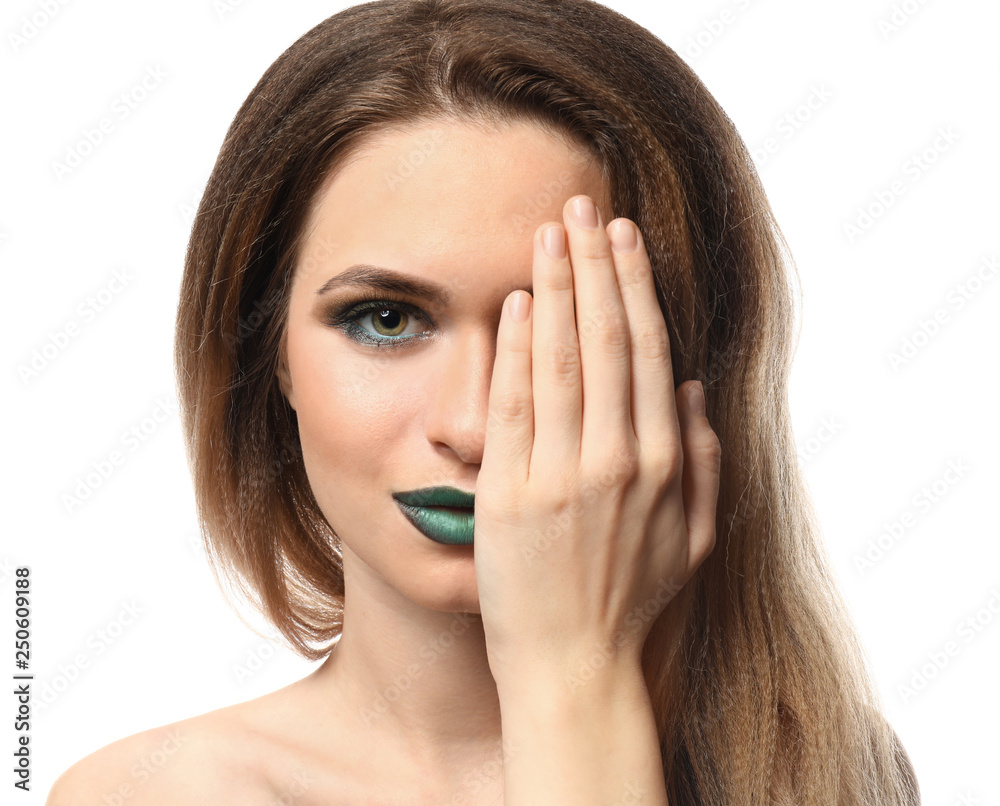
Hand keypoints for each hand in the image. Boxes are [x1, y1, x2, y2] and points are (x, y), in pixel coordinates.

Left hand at [473, 194, 721, 689]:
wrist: (574, 667)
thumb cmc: (633, 604)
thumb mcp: (694, 539)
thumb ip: (703, 463)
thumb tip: (687, 391)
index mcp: (664, 464)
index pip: (645, 350)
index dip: (631, 286)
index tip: (620, 236)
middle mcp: (617, 460)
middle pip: (604, 340)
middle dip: (592, 265)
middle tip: (580, 206)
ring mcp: (561, 476)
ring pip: (560, 360)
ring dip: (553, 289)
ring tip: (547, 233)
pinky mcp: (509, 494)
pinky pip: (514, 406)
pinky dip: (514, 350)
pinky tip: (514, 304)